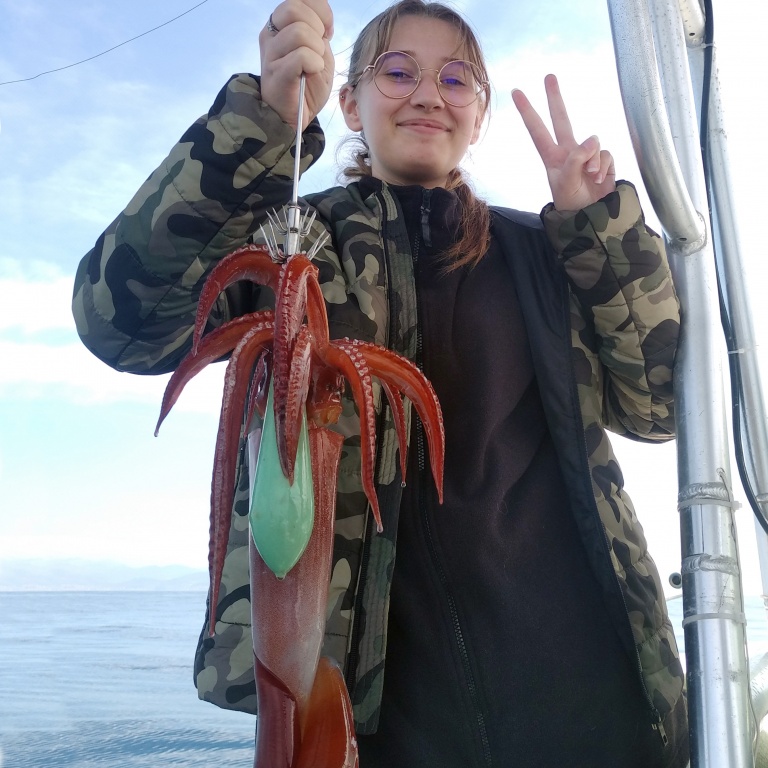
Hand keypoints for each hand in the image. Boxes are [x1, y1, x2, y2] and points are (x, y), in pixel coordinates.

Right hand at [259, 0, 334, 131]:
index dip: (320, 10)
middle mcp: (271, 35)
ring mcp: (270, 54)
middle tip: (318, 50)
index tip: (326, 31)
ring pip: (299, 32)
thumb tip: (324, 21)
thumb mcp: (319, 53)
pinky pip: (301, 55)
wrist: (294, 118)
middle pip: (294, 8)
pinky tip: (312, 72)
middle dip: (317, 28)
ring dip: (317, 49)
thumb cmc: (306, 87)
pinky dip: (314, 63)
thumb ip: (320, 32)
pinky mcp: (277, 74)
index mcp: (280, 26)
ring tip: (315, 65)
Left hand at [512, 74, 615, 210]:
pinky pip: (606, 154)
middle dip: (555, 98)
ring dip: (593, 162)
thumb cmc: (572, 204)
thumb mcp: (566, 183)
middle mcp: (568, 152)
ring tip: (589, 178)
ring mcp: (587, 155)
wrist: (593, 219)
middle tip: (548, 76)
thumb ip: (576, 159)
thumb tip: (592, 139)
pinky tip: (599, 179)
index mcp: (552, 157)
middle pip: (562, 119)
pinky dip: (604, 167)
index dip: (528, 112)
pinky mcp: (603, 161)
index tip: (517, 93)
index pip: (538, 131)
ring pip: (593, 143)